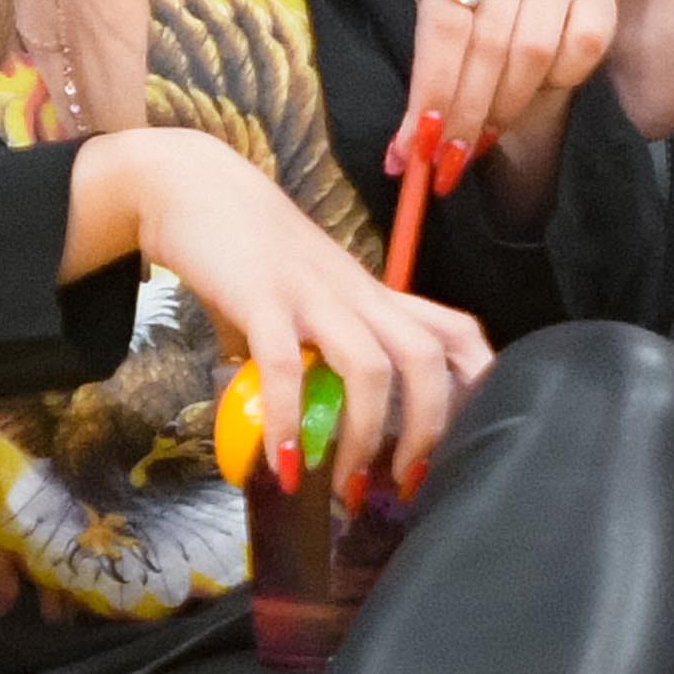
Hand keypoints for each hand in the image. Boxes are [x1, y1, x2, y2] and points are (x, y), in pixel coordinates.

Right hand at [70, 128, 490, 498]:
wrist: (193, 186)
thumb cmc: (249, 249)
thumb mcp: (301, 300)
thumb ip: (311, 355)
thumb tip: (302, 426)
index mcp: (373, 295)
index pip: (454, 329)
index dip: (480, 379)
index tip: (477, 435)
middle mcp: (355, 294)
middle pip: (425, 356)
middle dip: (428, 428)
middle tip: (405, 483)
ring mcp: (312, 294)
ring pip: (370, 366)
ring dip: (363, 437)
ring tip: (342, 487)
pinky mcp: (261, 298)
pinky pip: (285, 367)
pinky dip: (289, 421)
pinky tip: (281, 464)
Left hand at [393, 0, 615, 196]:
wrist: (524, 22)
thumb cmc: (470, 41)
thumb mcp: (440, 55)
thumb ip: (425, 99)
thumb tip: (399, 159)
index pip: (442, 24)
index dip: (433, 89)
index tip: (421, 145)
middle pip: (487, 39)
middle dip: (467, 109)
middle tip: (452, 158)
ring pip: (534, 47)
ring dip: (507, 104)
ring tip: (487, 136)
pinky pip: (583, 45)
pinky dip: (561, 78)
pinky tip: (541, 91)